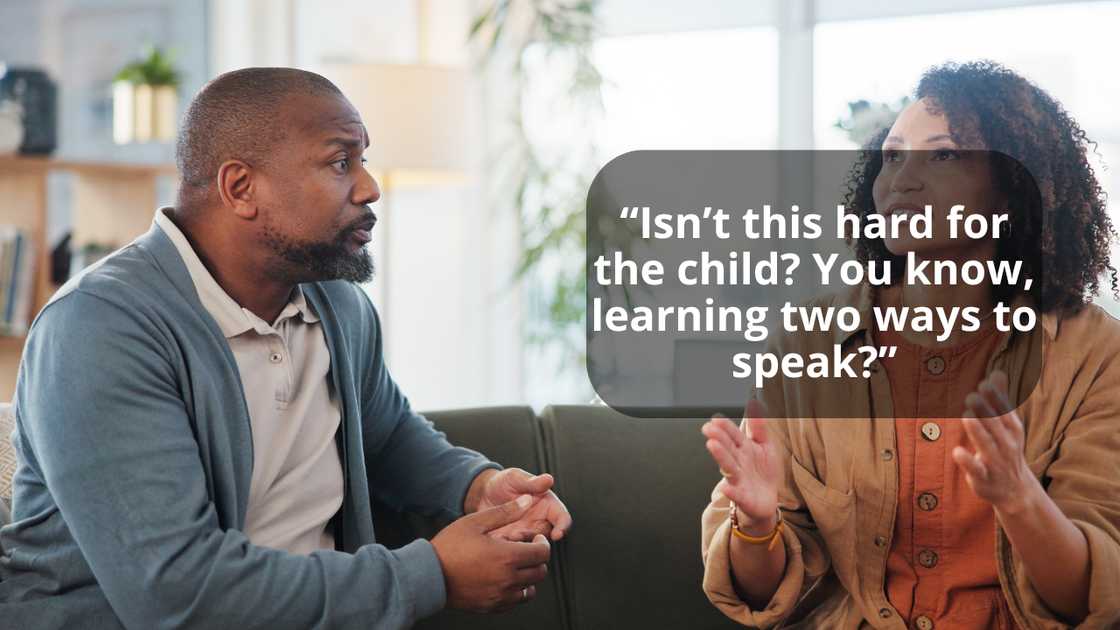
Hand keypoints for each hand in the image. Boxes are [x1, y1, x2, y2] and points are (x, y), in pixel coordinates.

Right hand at [432, 495, 552, 612]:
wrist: (429, 576)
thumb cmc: (449, 547)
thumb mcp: (476, 522)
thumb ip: (505, 512)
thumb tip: (527, 501)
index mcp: (507, 557)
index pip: (543, 553)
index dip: (542, 543)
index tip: (534, 538)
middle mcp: (507, 579)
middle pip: (540, 572)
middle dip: (537, 559)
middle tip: (525, 550)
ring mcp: (500, 596)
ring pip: (530, 589)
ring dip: (528, 575)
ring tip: (514, 564)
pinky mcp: (492, 606)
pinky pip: (516, 601)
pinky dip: (517, 590)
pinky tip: (504, 578)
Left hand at [475, 468, 572, 541]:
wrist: (483, 493)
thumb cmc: (503, 482)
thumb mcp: (515, 478)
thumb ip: (532, 482)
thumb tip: (548, 479)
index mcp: (546, 504)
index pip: (562, 517)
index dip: (562, 526)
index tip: (558, 534)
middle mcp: (539, 520)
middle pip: (546, 535)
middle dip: (535, 538)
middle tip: (519, 534)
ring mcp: (526, 532)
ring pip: (531, 545)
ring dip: (521, 544)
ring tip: (507, 536)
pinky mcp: (512, 540)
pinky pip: (514, 549)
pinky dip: (507, 548)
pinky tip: (498, 539)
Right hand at [702, 399, 781, 533]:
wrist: (767, 499)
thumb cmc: (764, 471)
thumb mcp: (765, 446)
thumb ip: (759, 427)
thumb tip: (755, 403)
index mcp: (743, 448)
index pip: (733, 435)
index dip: (725, 426)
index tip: (716, 418)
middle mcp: (738, 462)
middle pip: (728, 448)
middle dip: (719, 438)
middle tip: (709, 428)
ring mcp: (739, 479)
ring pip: (729, 466)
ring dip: (720, 456)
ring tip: (712, 445)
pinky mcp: (743, 496)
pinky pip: (736, 494)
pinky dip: (731, 492)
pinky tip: (726, 488)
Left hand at [953, 370, 1039, 514]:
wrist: (1015, 491)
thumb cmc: (1006, 449)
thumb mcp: (1007, 426)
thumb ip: (1000, 399)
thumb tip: (997, 372)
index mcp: (1012, 431)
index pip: (1005, 412)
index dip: (996, 399)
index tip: (984, 384)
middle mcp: (1007, 445)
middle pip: (995, 427)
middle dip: (984, 412)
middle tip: (971, 396)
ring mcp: (996, 463)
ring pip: (987, 446)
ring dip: (978, 431)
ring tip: (966, 415)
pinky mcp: (984, 478)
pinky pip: (976, 470)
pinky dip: (968, 461)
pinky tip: (957, 451)